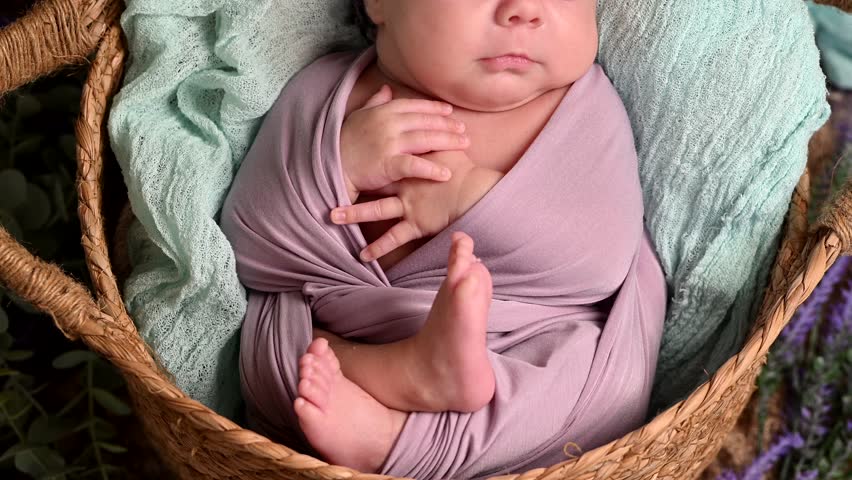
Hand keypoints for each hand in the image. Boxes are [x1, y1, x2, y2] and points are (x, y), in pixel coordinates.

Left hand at [330, 150, 503, 261]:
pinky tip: (362, 256)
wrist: (477, 191)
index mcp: (410, 164)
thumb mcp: (447, 147)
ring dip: (355, 214)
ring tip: (332, 217)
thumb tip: (430, 119)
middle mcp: (405, 184)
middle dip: (351, 180)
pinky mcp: (416, 224)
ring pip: (377, 210)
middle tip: (324, 180)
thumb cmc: (465, 171)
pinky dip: (379, 248)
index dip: (364, 154)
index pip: (383, 156)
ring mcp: (409, 205)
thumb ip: (432, 136)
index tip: (344, 152)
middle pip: (372, 181)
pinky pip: (394, 238)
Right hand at [340, 84, 469, 202]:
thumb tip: (387, 88)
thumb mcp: (357, 116)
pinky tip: (446, 173)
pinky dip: (431, 169)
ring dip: (447, 141)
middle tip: (464, 129)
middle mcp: (387, 124)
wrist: (329, 167)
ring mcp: (387, 143)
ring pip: (424, 139)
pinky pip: (414, 165)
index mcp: (382, 111)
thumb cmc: (344, 143)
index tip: (449, 111)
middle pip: (424, 121)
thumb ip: (375, 102)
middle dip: (447, 124)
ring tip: (464, 145)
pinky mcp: (386, 164)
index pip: (413, 106)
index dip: (433, 108)